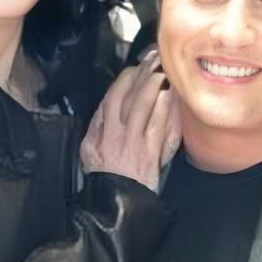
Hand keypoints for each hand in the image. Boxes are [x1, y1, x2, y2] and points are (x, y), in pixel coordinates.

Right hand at [80, 48, 180, 192]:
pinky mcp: (152, 152)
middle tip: (155, 58)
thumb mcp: (89, 150)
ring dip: (156, 85)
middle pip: (131, 96)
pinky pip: (161, 125)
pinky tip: (171, 95)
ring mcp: (137, 142)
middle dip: (144, 74)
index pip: (113, 97)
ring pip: (146, 106)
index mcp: (102, 131)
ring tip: (164, 69)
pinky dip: (167, 108)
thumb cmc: (104, 177)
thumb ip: (96, 126)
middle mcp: (118, 133)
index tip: (134, 67)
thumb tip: (104, 105)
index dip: (125, 79)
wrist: (116, 203)